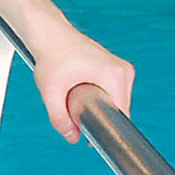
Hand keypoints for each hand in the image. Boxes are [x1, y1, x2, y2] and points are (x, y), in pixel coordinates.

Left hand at [32, 29, 133, 143]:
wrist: (50, 34)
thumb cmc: (51, 57)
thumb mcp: (50, 91)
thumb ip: (59, 118)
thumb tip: (73, 138)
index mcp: (115, 76)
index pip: (121, 114)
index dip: (108, 130)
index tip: (93, 140)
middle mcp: (124, 71)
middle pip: (119, 109)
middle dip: (100, 118)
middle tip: (77, 119)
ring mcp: (122, 69)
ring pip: (117, 102)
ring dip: (100, 108)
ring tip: (77, 103)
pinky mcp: (116, 68)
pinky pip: (114, 93)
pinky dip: (101, 99)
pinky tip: (83, 97)